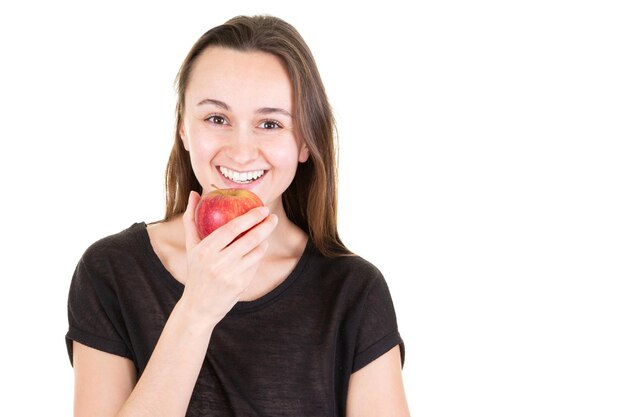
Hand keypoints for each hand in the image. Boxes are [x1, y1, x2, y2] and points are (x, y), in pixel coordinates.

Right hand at [179, 191, 277, 324]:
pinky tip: (261, 246)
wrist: (199, 306)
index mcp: (205, 250)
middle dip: (265, 225)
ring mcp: (231, 275)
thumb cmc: (196, 271)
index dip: (250, 217)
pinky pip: (255, 263)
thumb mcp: (191, 247)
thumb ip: (191, 219)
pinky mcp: (241, 285)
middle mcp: (218, 263)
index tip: (262, 208)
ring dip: (265, 239)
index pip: (232, 228)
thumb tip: (194, 193)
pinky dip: (260, 252)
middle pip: (249, 239)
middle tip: (273, 216)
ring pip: (256, 251)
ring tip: (267, 229)